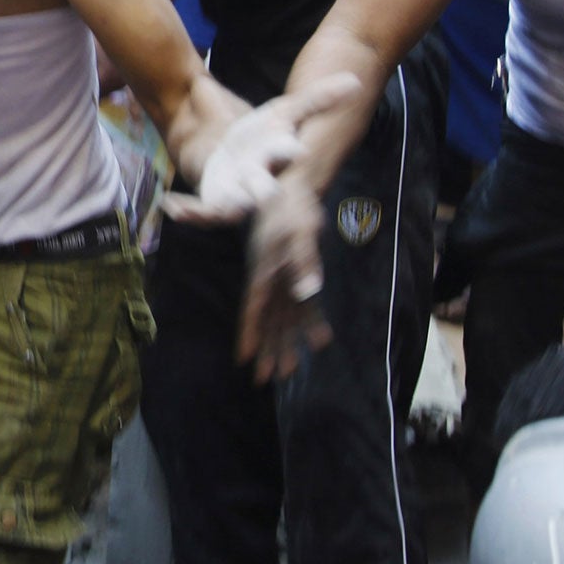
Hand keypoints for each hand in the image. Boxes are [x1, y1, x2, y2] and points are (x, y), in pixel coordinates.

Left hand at [162, 73, 363, 225]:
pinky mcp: (211, 201)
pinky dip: (187, 212)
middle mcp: (259, 181)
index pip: (286, 155)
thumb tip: (355, 82)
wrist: (220, 139)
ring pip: (235, 207)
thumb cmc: (259, 131)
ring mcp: (235, 194)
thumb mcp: (284, 110)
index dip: (289, 153)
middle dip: (265, 188)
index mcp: (276, 158)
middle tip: (267, 191)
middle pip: (264, 188)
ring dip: (232, 206)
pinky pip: (201, 213)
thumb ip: (317, 99)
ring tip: (227, 207)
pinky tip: (171, 206)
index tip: (295, 149)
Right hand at [237, 178, 330, 381]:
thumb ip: (305, 262)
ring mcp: (282, 275)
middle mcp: (270, 277)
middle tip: (265, 378)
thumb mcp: (301, 231)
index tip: (243, 359)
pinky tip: (320, 338)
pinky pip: (303, 301)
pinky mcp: (296, 271)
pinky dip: (310, 321)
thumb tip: (308, 292)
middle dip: (266, 348)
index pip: (255, 307)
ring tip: (287, 370)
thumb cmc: (293, 206)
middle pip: (267, 318)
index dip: (249, 333)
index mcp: (265, 269)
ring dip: (285, 341)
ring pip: (283, 315)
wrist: (294, 185)